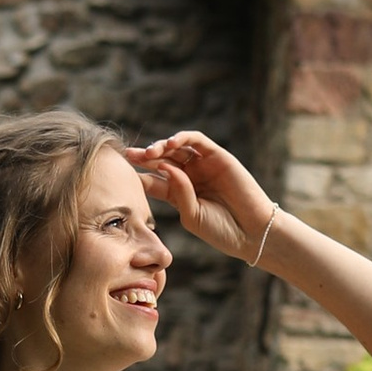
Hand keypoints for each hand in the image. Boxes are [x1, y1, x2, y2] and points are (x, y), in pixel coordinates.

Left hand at [128, 131, 274, 265]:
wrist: (251, 232)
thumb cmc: (221, 230)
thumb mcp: (191, 216)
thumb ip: (177, 193)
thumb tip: (165, 166)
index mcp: (178, 194)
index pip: (153, 180)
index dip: (137, 175)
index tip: (120, 173)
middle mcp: (189, 177)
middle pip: (161, 160)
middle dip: (144, 157)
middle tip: (130, 156)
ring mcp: (203, 166)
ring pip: (177, 148)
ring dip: (161, 147)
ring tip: (150, 153)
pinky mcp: (218, 156)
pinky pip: (197, 141)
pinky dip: (183, 138)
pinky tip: (170, 144)